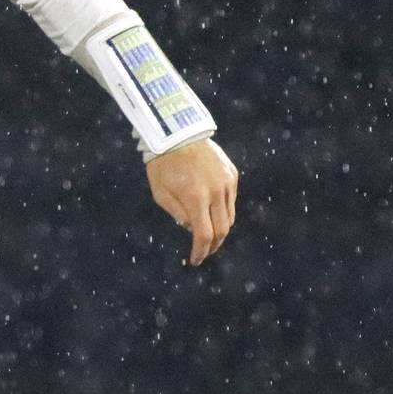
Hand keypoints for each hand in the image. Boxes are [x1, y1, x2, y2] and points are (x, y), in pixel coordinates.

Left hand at [146, 138, 238, 264]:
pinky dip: (224, 211)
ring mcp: (227, 182)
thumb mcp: (160, 193)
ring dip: (220, 230)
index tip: (195, 260)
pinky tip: (213, 213)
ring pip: (230, 216)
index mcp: (196, 198)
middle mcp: (216, 192)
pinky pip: (231, 200)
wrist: (177, 133)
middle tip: (204, 252)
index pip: (204, 235)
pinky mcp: (232, 174)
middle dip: (213, 245)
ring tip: (209, 235)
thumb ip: (177, 214)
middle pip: (222, 229)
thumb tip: (192, 228)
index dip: (201, 251)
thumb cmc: (163, 164)